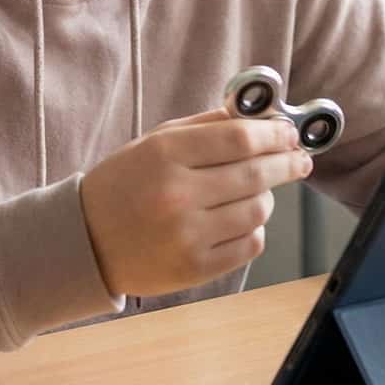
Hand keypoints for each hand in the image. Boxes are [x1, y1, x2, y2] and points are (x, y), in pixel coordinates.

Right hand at [80, 108, 312, 297]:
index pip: (238, 138)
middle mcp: (177, 194)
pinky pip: (249, 244)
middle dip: (286, 163)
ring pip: (258, 210)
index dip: (273, 134)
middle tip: (299, 159)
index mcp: (165, 154)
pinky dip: (253, 229)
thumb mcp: (154, 142)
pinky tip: (240, 219)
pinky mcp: (195, 268)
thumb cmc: (124, 185)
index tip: (290, 133)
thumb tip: (260, 117)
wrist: (85, 242)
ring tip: (257, 191)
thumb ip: (206, 126)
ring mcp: (187, 235)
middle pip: (255, 174)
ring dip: (266, 197)